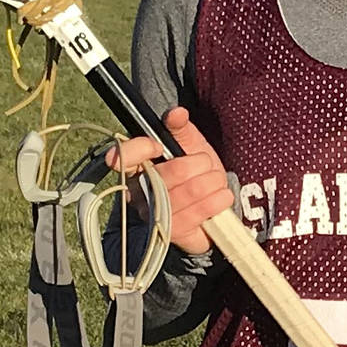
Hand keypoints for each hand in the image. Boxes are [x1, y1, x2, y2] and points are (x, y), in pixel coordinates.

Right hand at [110, 107, 231, 255]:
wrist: (212, 208)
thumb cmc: (196, 173)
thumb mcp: (190, 145)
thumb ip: (181, 128)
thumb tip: (177, 113)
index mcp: (138, 167)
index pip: (124, 157)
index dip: (139, 149)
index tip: (158, 145)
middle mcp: (140, 193)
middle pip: (165, 175)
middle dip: (196, 165)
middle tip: (207, 163)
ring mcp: (155, 215)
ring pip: (183, 195)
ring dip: (209, 183)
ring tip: (217, 180)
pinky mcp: (173, 233)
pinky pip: (194, 215)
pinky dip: (215, 202)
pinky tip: (222, 196)